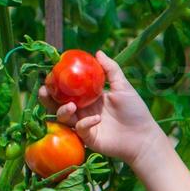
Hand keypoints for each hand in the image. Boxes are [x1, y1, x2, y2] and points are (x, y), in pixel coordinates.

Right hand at [37, 50, 164, 168]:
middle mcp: (82, 110)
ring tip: (71, 106)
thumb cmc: (135, 111)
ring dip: (62, 110)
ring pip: (62, 117)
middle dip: (47, 97)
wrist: (144, 137)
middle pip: (57, 103)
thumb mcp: (123, 87)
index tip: (50, 73)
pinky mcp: (88, 138)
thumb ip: (110, 70)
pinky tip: (97, 119)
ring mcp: (84, 125)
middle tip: (45, 90)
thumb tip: (97, 52)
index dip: (56, 82)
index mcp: (88, 97)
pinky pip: (79, 129)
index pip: (66, 88)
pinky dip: (84, 123)